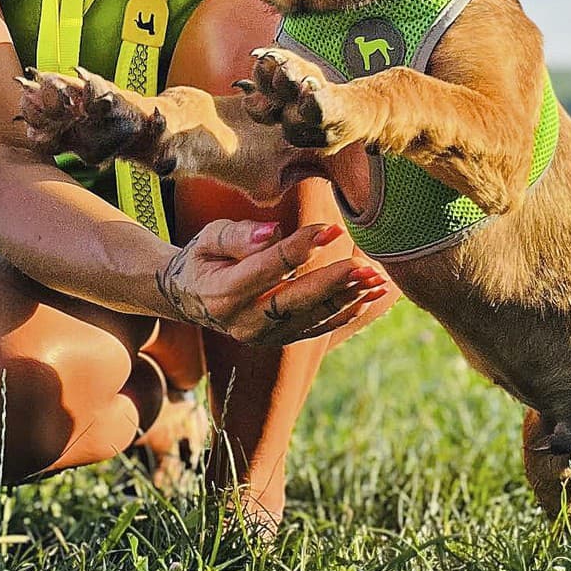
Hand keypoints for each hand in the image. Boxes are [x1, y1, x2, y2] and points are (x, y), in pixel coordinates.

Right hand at [156, 220, 388, 345]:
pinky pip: (319, 329)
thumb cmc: (205, 258)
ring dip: (349, 299)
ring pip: (313, 318)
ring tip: (379, 279)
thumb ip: (239, 236)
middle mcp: (244, 322)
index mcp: (222, 292)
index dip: (300, 248)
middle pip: (295, 301)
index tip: (332, 229)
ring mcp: (265, 336)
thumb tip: (272, 233)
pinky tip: (371, 296)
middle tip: (366, 266)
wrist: (191, 298)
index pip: (268, 269)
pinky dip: (347, 313)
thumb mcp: (209, 238)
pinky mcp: (281, 340)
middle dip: (334, 283)